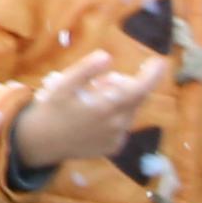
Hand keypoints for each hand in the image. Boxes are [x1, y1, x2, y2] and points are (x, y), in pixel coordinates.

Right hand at [8, 51, 164, 173]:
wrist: (42, 143)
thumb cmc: (52, 109)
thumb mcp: (63, 84)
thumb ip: (86, 69)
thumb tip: (107, 56)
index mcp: (108, 106)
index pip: (141, 88)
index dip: (153, 74)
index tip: (159, 61)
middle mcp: (118, 124)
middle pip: (135, 97)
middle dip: (124, 84)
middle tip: (99, 81)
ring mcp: (116, 138)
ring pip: (128, 110)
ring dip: (118, 100)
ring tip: (91, 99)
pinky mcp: (112, 147)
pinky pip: (121, 125)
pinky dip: (113, 115)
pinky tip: (92, 117)